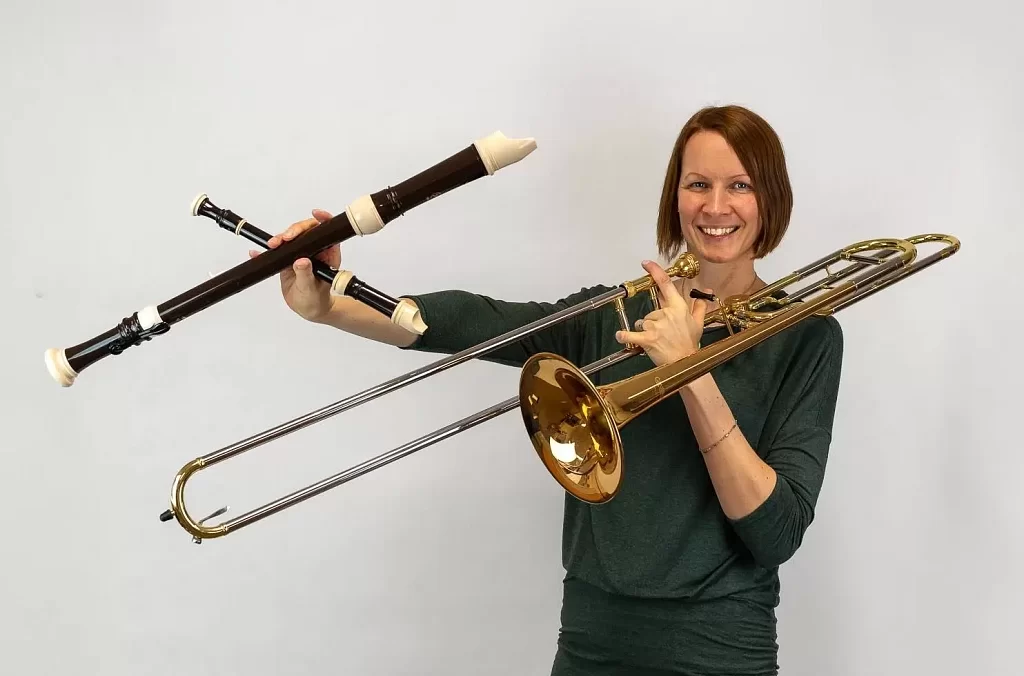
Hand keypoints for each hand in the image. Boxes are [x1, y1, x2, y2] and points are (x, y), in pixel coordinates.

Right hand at [248, 208, 338, 322]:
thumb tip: (302, 261)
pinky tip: (258, 252)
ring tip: (272, 244)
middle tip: (284, 238)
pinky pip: (277, 251)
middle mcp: (315, 251)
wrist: (308, 308)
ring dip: (280, 239)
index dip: (322, 220)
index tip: (315, 214)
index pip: (327, 232)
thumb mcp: (311, 289)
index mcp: (327, 254)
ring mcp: (300, 253)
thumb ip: (306, 275)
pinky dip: (267, 251)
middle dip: (294, 230)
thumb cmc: (316, 299)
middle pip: (305, 231)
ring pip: (290, 238)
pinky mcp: (287, 259)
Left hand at [614, 260, 708, 366]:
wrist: (686, 363)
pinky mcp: (648, 338)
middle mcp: (667, 314)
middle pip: (652, 311)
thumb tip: (704, 295)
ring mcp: (657, 326)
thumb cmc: (690, 344)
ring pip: (643, 322)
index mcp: (678, 308)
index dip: (655, 271)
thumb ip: (699, 307)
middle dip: (654, 321)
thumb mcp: (698, 324)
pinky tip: (621, 336)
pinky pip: (631, 335)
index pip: (666, 285)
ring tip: (658, 340)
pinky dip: (625, 336)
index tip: (646, 263)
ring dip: (646, 330)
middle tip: (664, 334)